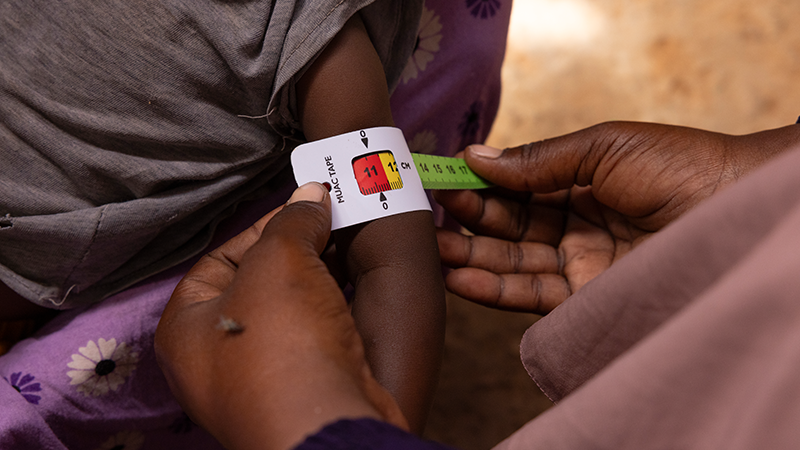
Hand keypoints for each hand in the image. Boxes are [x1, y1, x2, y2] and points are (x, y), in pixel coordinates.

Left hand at [155, 183, 406, 449]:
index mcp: (185, 328)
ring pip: (289, 314)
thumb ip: (293, 222)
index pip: (220, 257)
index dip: (264, 227)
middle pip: (257, 286)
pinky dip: (331, 314)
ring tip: (347, 253)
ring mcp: (257, 381)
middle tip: (330, 225)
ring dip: (318, 282)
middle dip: (296, 253)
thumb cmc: (283, 342)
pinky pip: (312, 340)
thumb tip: (311, 194)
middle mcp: (213, 360)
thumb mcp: (280, 261)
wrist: (326, 422)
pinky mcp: (298, 393)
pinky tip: (354, 293)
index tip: (305, 208)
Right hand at [435, 121, 799, 313]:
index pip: (516, 187)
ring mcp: (580, 263)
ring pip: (513, 263)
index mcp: (579, 182)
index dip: (478, 185)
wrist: (736, 208)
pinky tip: (460, 277)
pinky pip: (531, 295)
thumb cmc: (680, 166)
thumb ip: (537, 160)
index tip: (440, 179)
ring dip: (470, 257)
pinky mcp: (587, 299)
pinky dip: (493, 288)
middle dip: (467, 221)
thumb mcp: (602, 147)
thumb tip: (476, 155)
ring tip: (431, 249)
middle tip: (426, 216)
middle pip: (508, 227)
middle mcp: (575, 224)